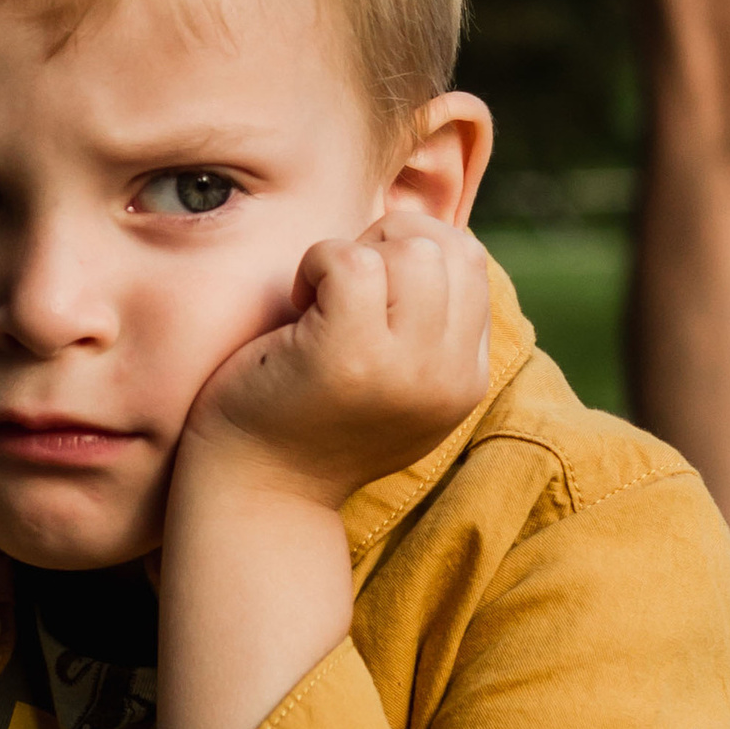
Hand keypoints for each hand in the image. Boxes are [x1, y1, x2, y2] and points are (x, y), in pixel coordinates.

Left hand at [182, 206, 492, 512]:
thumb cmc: (312, 419)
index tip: (368, 292)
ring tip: (322, 299)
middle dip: (386, 243)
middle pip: (446, 247)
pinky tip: (299, 304)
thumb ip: (431, 329)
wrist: (259, 491)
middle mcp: (448, 376)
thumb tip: (437, 238)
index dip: (410, 251)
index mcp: (466, 379)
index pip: (470, 262)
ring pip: (411, 249)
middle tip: (341, 289)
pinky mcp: (350, 356)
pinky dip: (317, 262)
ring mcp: (404, 368)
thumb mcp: (398, 385)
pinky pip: (351, 261)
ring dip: (352, 253)